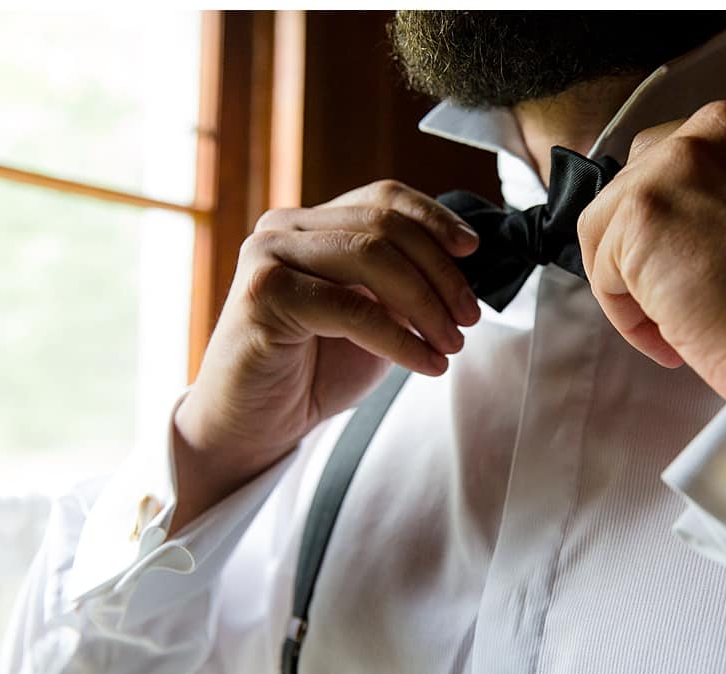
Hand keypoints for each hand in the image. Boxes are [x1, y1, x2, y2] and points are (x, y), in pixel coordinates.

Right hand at [169, 180, 481, 533]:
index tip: (473, 251)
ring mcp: (268, 256)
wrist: (252, 424)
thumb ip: (403, 285)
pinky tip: (425, 363)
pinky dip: (399, 338)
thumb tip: (462, 270)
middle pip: (384, 226)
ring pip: (370, 257)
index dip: (434, 219)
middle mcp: (285, 228)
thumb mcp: (372, 317)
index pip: (383, 198)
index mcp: (311, 223)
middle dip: (440, 273)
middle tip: (470, 318)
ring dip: (425, 304)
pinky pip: (352, 308)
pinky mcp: (262, 295)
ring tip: (451, 344)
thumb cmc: (312, 371)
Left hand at [577, 101, 725, 399]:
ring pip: (606, 231)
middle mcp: (710, 131)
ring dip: (631, 287)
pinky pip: (601, 273)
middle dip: (641, 250)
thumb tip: (677, 227)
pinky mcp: (639, 212)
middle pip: (628, 188)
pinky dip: (627, 316)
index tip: (688, 272)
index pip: (669, 164)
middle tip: (674, 302)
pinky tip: (672, 339)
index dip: (671, 227)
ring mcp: (671, 166)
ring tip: (676, 328)